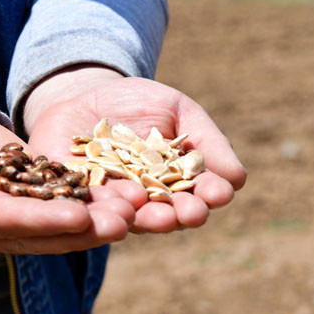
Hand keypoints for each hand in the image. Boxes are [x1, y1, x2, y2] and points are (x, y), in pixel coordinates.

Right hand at [0, 92, 134, 252]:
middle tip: (127, 221)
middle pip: (43, 229)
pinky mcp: (26, 189)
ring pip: (60, 217)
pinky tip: (125, 189)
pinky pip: (62, 194)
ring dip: (98, 215)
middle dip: (87, 227)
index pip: (7, 223)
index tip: (81, 218)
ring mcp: (10, 209)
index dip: (45, 221)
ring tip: (137, 208)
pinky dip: (92, 194)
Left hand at [24, 65, 246, 232]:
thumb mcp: (179, 111)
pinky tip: (113, 210)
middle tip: (193, 214)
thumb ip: (207, 141)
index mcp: (175, 185)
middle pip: (167, 213)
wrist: (83, 93)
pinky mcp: (75, 198)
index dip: (210, 194)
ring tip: (160, 218)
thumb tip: (239, 179)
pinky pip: (87, 208)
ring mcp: (111, 203)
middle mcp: (146, 202)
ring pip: (129, 217)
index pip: (197, 193)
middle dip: (181, 214)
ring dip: (146, 220)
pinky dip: (100, 211)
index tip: (221, 194)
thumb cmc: (141, 102)